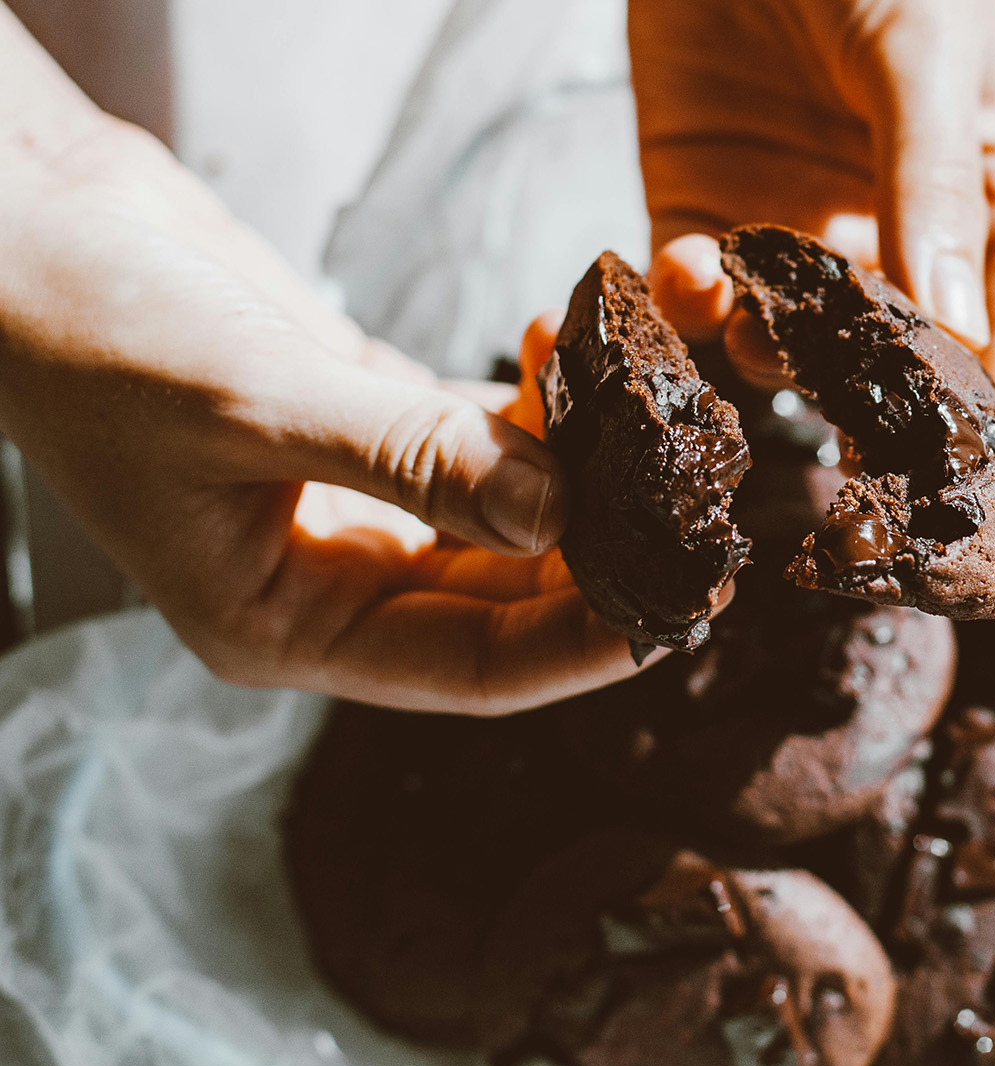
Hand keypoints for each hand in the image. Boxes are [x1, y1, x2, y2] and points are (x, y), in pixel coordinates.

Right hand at [0, 10, 666, 713]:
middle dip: (604, 559)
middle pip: (506, 597)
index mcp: (289, 626)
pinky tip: (582, 359)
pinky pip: (482, 438)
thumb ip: (411, 462)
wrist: (35, 241)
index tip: (677, 609)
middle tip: (703, 517)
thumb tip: (558, 515)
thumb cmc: (96, 340)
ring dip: (584, 477)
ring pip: (506, 516)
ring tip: (666, 431)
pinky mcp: (373, 427)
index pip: (470, 670)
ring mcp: (360, 503)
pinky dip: (536, 408)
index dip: (579, 648)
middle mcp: (335, 578)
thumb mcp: (255, 407)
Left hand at [630, 0, 994, 484]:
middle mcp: (901, 239)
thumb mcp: (921, 46)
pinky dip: (682, 306)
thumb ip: (934, 181)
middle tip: (869, 508)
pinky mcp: (703, 220)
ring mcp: (799, 239)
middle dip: (889, 441)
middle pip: (910, 373)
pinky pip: (694, 304)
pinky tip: (679, 270)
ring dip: (766, 362)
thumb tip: (953, 330)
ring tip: (752, 338)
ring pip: (792, 352)